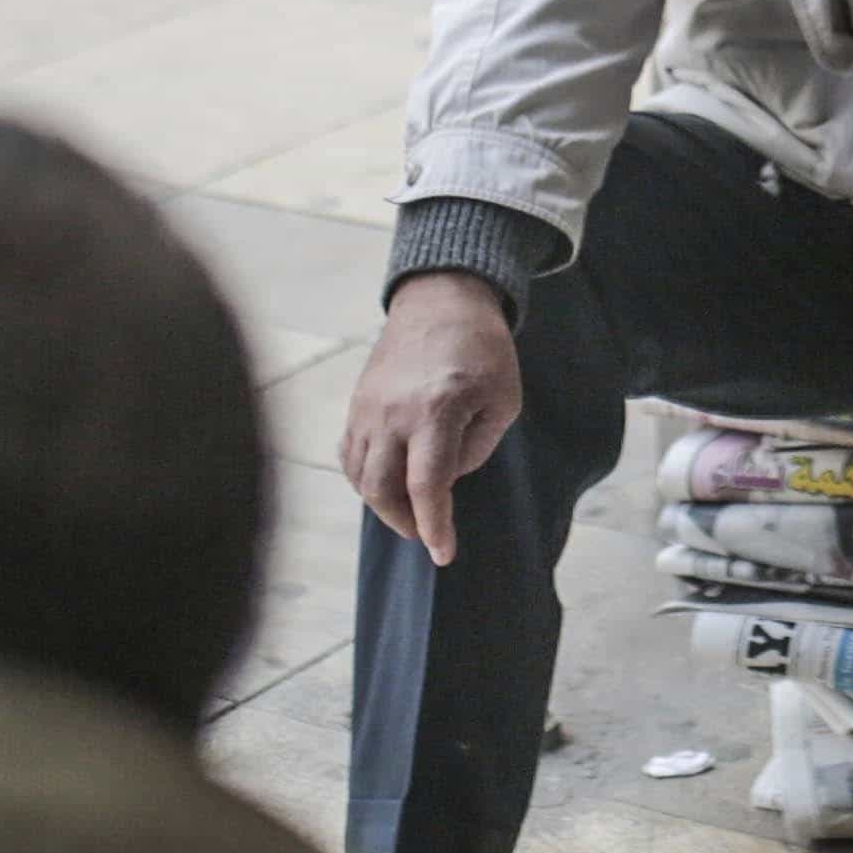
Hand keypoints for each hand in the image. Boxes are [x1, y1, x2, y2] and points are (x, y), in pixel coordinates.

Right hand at [346, 272, 523, 560]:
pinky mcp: (356, 402)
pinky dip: (364, 478)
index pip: (426, 486)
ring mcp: (367, 407)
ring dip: (383, 503)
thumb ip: (475, 450)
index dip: (434, 527)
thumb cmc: (483, 350)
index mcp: (436, 409)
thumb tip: (444, 483)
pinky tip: (386, 481)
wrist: (442, 298)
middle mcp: (392, 412)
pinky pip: (349, 454)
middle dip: (404, 522)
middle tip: (427, 531)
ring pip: (360, 476)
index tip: (442, 554)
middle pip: (381, 490)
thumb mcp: (503, 400)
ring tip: (410, 508)